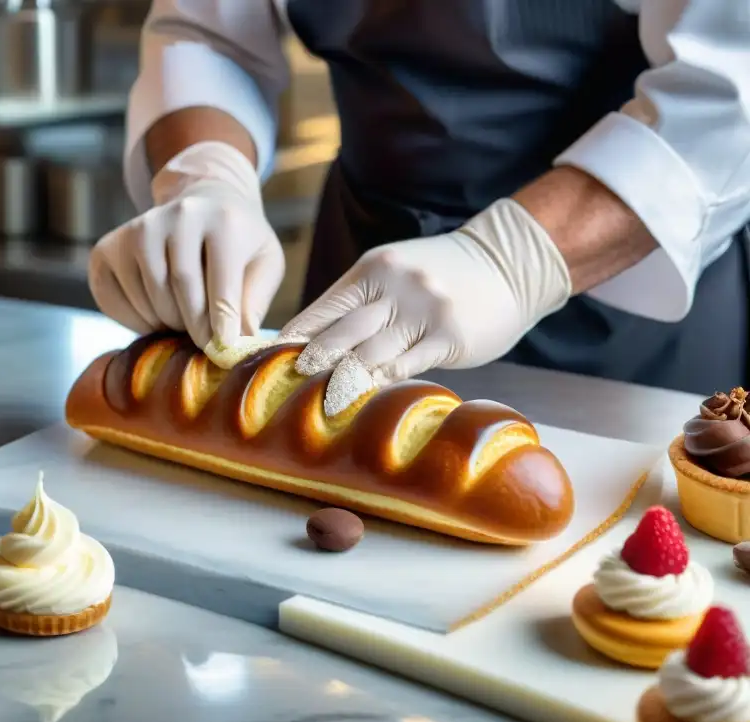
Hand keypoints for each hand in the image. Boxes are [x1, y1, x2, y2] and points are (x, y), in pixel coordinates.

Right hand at [88, 141, 284, 349]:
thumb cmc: (237, 244)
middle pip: (181, 289)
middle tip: (204, 342)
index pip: (221, 284)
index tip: (223, 350)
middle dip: (194, 327)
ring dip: (167, 324)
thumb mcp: (263, 265)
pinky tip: (156, 316)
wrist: (203, 206)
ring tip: (184, 321)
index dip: (222, 325)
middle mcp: (178, 216)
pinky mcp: (108, 247)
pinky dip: (136, 322)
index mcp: (223, 220)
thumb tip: (239, 344)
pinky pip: (114, 302)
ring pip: (149, 299)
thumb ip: (253, 302)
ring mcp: (139, 229)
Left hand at [278, 199, 571, 416]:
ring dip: (340, 381)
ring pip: (369, 354)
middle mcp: (392, 287)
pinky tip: (362, 400)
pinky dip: (381, 384)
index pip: (321, 310)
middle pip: (339, 333)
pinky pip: (406, 366)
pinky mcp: (448, 336)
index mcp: (372, 271)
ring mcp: (421, 311)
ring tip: (315, 403)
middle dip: (308, 363)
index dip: (292, 340)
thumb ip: (359, 304)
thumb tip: (312, 341)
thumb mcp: (395, 273)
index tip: (267, 364)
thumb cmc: (442, 274)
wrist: (508, 262)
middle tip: (281, 389)